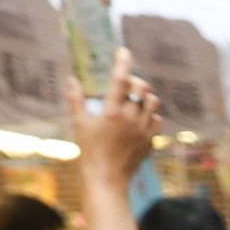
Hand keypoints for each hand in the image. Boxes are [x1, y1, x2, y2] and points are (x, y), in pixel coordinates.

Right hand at [76, 55, 158, 186]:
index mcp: (111, 112)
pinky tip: (141, 117)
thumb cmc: (90, 151)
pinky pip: (157, 120)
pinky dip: (151, 115)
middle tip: (127, 83)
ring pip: (153, 102)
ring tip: (135, 100)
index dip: (123, 63)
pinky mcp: (150, 140)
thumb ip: (75, 100)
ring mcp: (143, 129)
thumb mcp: (78, 124)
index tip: (124, 52)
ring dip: (146, 97)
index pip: (120, 80)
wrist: (107, 178)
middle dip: (136, 81)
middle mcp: (130, 118)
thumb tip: (72, 79)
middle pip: (142, 87)